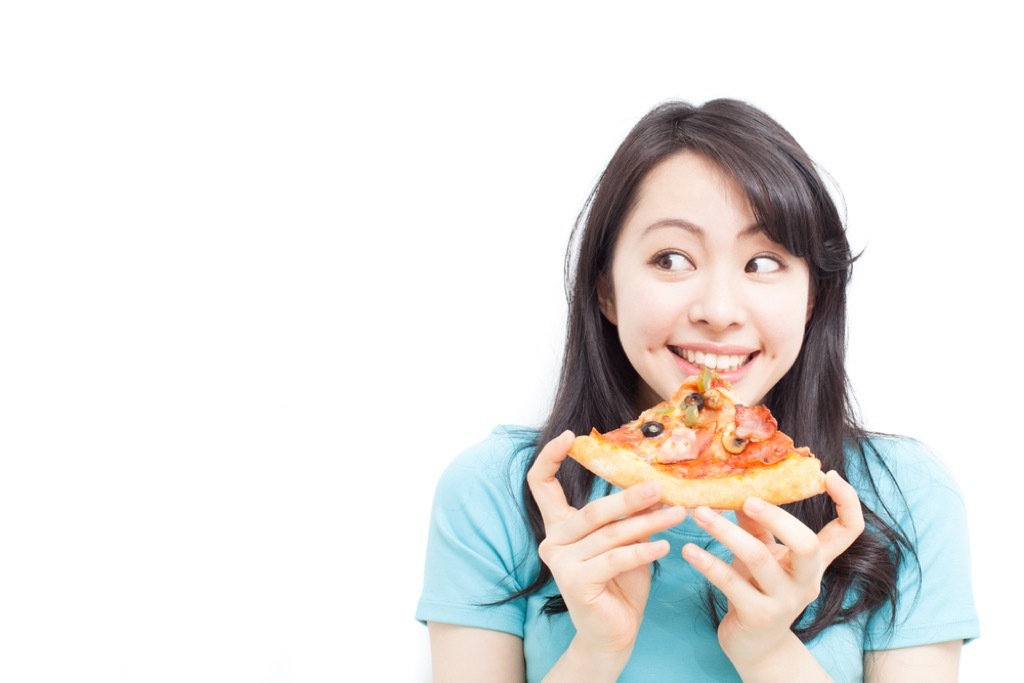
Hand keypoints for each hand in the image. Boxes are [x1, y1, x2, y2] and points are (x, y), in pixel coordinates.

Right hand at [526, 431, 686, 661]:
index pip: (540, 484)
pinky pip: (616, 559)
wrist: (612, 635)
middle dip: (629, 497)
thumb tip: (655, 484)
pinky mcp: (575, 582)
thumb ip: (630, 516)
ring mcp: (561, 562)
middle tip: (660, 486)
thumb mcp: (626, 542)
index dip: (550, 457)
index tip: (570, 436)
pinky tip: (664, 546)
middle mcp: (553, 541)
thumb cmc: (620, 585)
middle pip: (593, 510)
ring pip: (610, 534)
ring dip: (648, 524)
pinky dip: (642, 552)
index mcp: (559, 526)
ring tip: (677, 515)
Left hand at [681, 471, 863, 669]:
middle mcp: (806, 581)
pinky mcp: (757, 616)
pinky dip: (707, 563)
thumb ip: (755, 522)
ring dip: (725, 531)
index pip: (848, 530)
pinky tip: (689, 551)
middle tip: (747, 497)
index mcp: (815, 561)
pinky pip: (730, 582)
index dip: (848, 502)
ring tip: (699, 513)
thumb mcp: (762, 552)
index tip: (830, 474)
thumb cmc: (757, 588)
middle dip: (777, 517)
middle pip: (807, 545)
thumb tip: (739, 484)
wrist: (754, 645)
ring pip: (759, 558)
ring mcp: (784, 601)